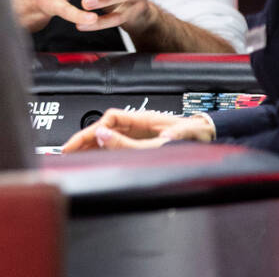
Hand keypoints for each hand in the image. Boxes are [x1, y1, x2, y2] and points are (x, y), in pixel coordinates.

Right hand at [62, 109, 214, 152]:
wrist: (211, 137)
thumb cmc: (193, 136)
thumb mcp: (160, 142)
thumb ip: (130, 142)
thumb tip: (103, 135)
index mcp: (141, 119)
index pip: (107, 120)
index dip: (90, 131)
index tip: (76, 144)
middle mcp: (139, 124)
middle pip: (105, 128)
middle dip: (84, 139)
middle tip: (66, 152)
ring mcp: (141, 134)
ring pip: (110, 136)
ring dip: (92, 145)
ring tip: (75, 156)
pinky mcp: (145, 143)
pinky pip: (119, 145)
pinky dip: (105, 151)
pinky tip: (96, 158)